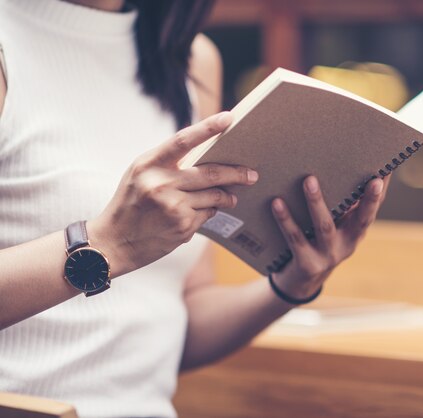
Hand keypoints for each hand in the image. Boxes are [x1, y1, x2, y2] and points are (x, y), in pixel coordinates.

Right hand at [89, 111, 257, 276]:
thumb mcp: (140, 174)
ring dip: (226, 197)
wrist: (113, 243)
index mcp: (148, 164)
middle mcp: (161, 184)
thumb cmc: (130, 203)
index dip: (207, 128)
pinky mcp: (182, 227)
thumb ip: (168, 162)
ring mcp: (173, 207)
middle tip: (252, 174)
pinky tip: (197, 214)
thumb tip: (208, 153)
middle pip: (211, 173)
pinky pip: (208, 214)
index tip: (228, 118)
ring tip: (230, 197)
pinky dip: (209, 212)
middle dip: (237, 173)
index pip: (183, 140)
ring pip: (214, 196)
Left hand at [269, 175, 386, 300]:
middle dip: (370, 201)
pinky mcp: (307, 264)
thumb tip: (342, 169)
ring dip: (317, 202)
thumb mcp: (334, 227)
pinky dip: (286, 220)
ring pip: (324, 226)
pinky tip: (277, 203)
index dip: (380, 192)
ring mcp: (328, 256)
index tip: (387, 170)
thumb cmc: (317, 242)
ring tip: (309, 180)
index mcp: (356, 233)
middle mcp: (347, 245)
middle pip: (361, 221)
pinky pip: (295, 238)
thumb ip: (341, 206)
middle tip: (374, 180)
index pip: (373, 210)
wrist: (300, 283)